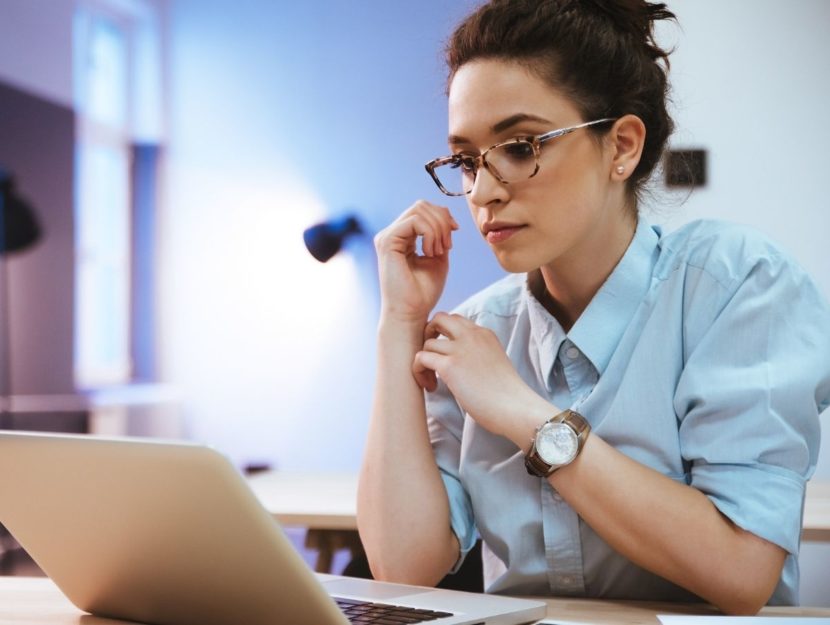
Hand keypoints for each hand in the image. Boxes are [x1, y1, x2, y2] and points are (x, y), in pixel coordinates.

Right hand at [374, 201, 458, 323]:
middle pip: (421, 205)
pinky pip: (415, 221)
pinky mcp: (387, 242)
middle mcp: (392, 234)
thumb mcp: (438, 258)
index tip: (455, 231)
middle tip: (447, 246)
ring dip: (438, 229)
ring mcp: (387, 236)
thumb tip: (447, 218)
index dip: (443, 215)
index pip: (422, 210)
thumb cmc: (423, 292)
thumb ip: (440, 237)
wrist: (411, 313)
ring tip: (438, 252)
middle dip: (442, 220)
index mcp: (402, 237)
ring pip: (419, 210)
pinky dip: (430, 233)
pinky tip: (431, 252)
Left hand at [412, 312, 541, 441]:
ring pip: (427, 343)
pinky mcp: (450, 366)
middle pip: (439, 318)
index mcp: (484, 334)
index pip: (456, 320)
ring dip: (424, 361)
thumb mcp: (494, 361)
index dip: (445, 334)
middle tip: (431, 357)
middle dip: (428, 334)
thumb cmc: (507, 395)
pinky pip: (421, 358)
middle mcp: (472, 336)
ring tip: (432, 381)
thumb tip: (458, 363)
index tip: (446, 354)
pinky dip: (419, 371)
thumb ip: (478, 353)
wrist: (514, 408)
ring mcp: (460, 349)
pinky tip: (431, 387)